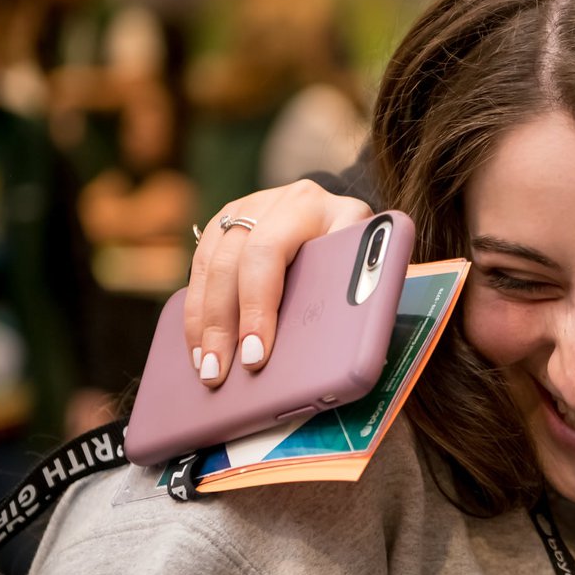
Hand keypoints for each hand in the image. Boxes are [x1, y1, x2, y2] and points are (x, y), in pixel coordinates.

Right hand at [186, 178, 372, 385]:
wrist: (355, 219)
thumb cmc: (369, 258)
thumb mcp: (377, 267)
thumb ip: (361, 291)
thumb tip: (341, 348)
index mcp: (321, 208)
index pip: (269, 253)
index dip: (257, 306)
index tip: (255, 354)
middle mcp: (281, 201)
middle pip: (233, 263)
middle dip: (223, 325)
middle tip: (220, 373)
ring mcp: (249, 207)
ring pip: (209, 265)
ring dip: (202, 322)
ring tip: (206, 367)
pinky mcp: (228, 222)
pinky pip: (200, 267)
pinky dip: (197, 309)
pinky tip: (198, 343)